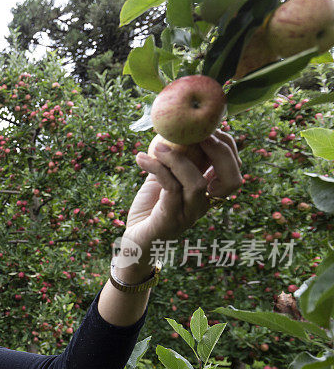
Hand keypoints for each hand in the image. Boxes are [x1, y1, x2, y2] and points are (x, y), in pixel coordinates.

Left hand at [124, 130, 242, 249]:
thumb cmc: (150, 208)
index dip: (227, 146)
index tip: (205, 127)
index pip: (234, 170)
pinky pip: (171, 190)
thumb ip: (175, 159)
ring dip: (177, 159)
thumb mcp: (164, 178)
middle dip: (217, 150)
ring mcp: (189, 215)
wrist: (134, 240)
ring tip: (157, 146)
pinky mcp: (170, 221)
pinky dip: (157, 169)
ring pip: (197, 184)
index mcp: (209, 193)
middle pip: (231, 179)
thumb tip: (179, 128)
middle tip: (195, 133)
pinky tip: (141, 159)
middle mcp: (205, 205)